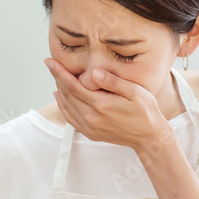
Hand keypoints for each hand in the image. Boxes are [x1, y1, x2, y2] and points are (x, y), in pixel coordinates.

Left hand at [45, 58, 167, 150]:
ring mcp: (89, 127)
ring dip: (59, 90)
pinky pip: (70, 118)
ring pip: (66, 106)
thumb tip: (93, 73)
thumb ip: (113, 82)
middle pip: (67, 94)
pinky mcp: (90, 133)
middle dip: (57, 77)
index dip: (59, 72)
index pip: (73, 85)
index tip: (50, 61)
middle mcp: (91, 118)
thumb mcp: (135, 92)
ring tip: (55, 76)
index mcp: (101, 105)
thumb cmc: (145, 111)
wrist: (149, 137)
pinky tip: (60, 96)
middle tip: (50, 64)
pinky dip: (62, 106)